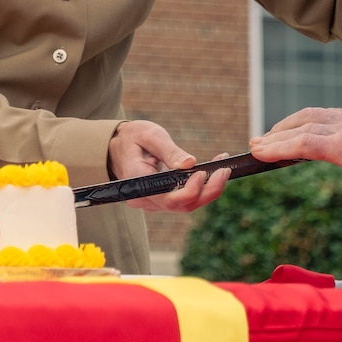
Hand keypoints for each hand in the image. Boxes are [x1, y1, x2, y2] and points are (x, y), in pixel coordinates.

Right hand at [109, 120, 230, 212]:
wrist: (117, 146)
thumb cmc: (132, 138)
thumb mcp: (149, 135)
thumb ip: (169, 150)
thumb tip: (191, 163)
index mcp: (137, 183)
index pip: (167, 198)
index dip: (189, 190)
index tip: (202, 172)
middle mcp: (144, 199)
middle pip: (181, 206)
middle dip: (207, 191)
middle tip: (224, 171)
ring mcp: (153, 202)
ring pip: (186, 206)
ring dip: (208, 192)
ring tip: (223, 171)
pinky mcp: (162, 199)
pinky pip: (184, 200)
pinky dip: (202, 190)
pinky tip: (213, 173)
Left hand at [249, 100, 341, 207]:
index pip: (332, 116)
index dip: (305, 124)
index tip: (288, 134)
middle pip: (313, 116)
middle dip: (285, 127)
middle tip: (263, 138)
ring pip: (303, 128)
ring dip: (275, 139)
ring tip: (257, 147)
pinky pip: (303, 144)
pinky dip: (279, 148)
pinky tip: (262, 154)